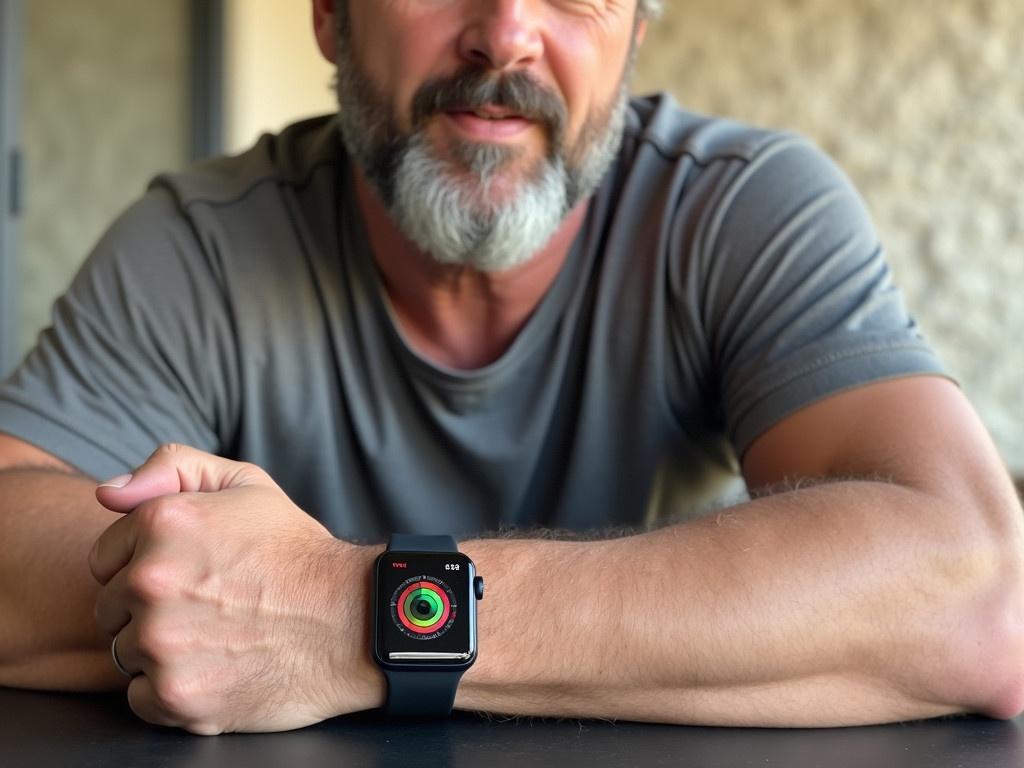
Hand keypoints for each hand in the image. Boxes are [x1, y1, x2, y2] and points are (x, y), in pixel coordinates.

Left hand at [88, 444, 383, 733]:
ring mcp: (161, 642)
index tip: (191, 571)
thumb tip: (108, 493)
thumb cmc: (296, 553)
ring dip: (160, 649)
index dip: (147, 565)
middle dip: (150, 608)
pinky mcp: (175, 696)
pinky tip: (215, 668)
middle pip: (110, 608)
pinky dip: (171, 689)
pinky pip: (140, 697)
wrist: (350, 621)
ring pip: (124, 652)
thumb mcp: (245, 483)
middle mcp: (151, 581)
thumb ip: (171, 467)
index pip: (104, 558)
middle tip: (210, 604)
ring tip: (216, 635)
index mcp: (162, 523)